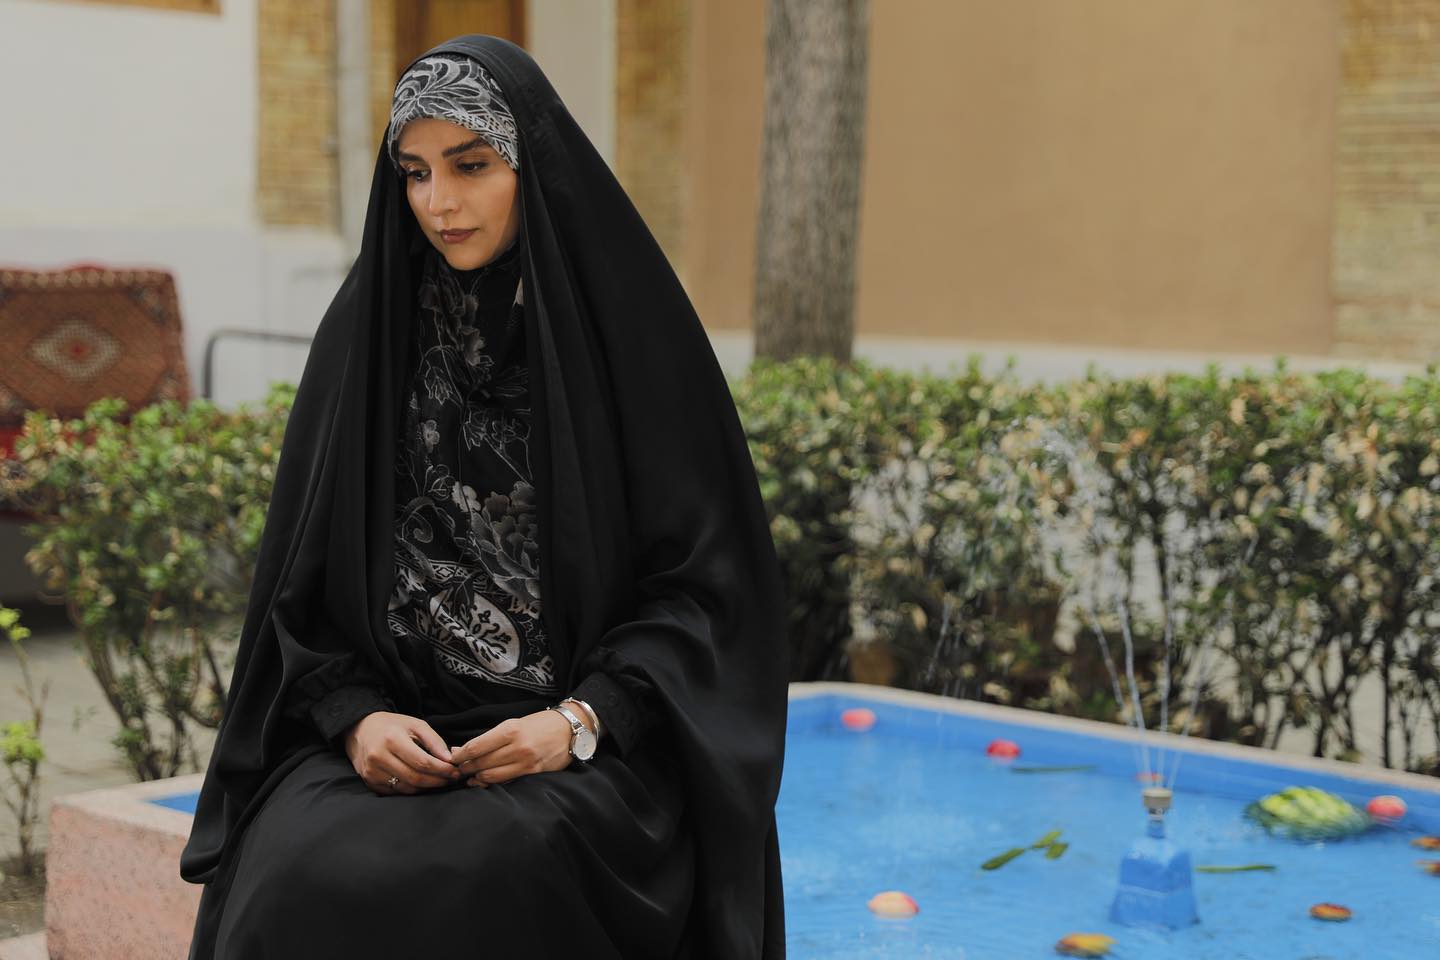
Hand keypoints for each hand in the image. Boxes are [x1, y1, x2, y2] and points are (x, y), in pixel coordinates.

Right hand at [344, 711, 461, 795]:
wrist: (360, 730)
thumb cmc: (391, 726)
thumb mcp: (415, 724)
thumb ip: (434, 741)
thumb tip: (449, 759)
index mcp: (392, 739)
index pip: (422, 762)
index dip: (442, 770)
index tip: (455, 771)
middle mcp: (379, 757)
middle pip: (415, 777)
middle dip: (438, 781)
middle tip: (451, 779)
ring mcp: (372, 771)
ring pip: (407, 788)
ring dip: (427, 787)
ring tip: (440, 781)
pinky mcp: (369, 781)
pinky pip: (396, 792)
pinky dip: (412, 789)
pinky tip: (422, 783)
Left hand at [449, 709, 578, 787]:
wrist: (570, 729)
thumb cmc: (539, 724)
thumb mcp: (513, 723)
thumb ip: (489, 738)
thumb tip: (460, 750)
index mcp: (510, 730)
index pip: (476, 747)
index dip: (460, 756)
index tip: (452, 759)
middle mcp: (517, 746)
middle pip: (480, 763)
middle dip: (465, 768)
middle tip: (457, 770)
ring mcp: (525, 762)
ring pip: (490, 776)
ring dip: (476, 778)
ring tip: (469, 777)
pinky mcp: (533, 773)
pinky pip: (505, 782)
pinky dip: (491, 783)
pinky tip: (484, 781)